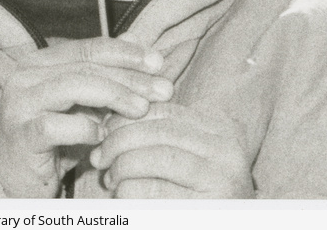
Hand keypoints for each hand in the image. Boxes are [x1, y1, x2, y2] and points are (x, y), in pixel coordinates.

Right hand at [0, 36, 172, 197]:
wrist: (15, 178)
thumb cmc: (54, 138)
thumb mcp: (84, 102)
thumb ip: (107, 71)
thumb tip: (138, 39)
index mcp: (41, 61)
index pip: (90, 48)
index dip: (128, 53)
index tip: (159, 63)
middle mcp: (26, 76)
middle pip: (87, 66)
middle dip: (130, 77)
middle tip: (162, 90)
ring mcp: (19, 104)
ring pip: (74, 87)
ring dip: (115, 96)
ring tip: (142, 109)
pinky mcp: (20, 135)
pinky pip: (56, 125)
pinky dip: (85, 128)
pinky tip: (103, 136)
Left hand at [90, 102, 253, 198]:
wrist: (225, 226)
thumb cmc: (195, 199)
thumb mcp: (184, 160)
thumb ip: (158, 138)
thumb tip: (110, 122)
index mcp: (221, 131)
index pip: (164, 110)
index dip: (127, 118)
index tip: (105, 132)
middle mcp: (226, 150)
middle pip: (156, 130)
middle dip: (117, 141)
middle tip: (100, 157)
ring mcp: (220, 178)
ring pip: (150, 157)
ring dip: (120, 168)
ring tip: (112, 179)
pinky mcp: (205, 206)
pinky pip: (148, 191)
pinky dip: (126, 193)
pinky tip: (124, 200)